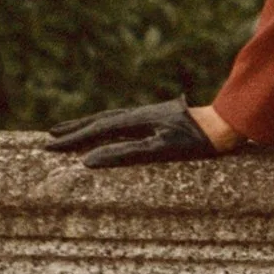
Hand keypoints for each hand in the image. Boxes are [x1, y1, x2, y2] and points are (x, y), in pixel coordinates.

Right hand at [43, 97, 228, 168]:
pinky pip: (121, 121)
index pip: (96, 129)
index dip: (72, 139)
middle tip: (49, 136)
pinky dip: (105, 125)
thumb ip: (124, 154)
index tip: (49, 146)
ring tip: (69, 130)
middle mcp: (138, 113)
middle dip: (73, 129)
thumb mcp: (159, 150)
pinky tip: (105, 129)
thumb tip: (90, 160)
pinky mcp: (156, 117)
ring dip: (87, 124)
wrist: (224, 124)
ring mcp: (147, 114)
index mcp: (136, 119)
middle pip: (98, 120)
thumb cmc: (195, 142)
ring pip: (109, 118)